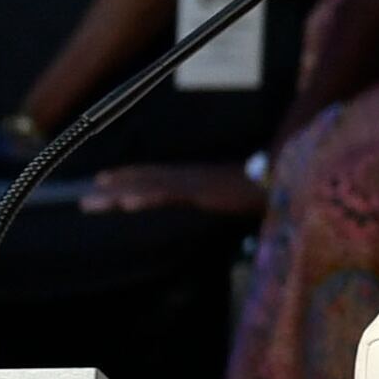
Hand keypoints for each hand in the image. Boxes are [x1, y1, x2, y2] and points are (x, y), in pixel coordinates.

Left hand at [76, 159, 265, 215]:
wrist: (292, 177)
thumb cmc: (275, 185)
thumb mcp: (245, 194)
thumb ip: (231, 196)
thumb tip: (233, 201)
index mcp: (200, 177)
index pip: (159, 175)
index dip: (132, 176)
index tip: (106, 179)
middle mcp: (193, 175)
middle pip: (147, 179)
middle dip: (116, 186)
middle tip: (86, 194)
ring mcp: (196, 181)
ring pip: (149, 186)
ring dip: (119, 193)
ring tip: (92, 201)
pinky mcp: (203, 190)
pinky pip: (168, 195)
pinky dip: (145, 197)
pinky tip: (126, 203)